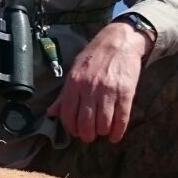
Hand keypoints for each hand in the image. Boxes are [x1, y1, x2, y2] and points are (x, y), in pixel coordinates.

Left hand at [47, 22, 149, 143]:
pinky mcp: (126, 93)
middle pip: (85, 123)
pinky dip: (117, 132)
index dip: (70, 128)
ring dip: (102, 133)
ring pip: (103, 124)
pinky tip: (115, 135)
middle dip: (86, 135)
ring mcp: (109, 91)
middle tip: (89, 135)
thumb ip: (64, 94)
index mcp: (74, 83)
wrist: (119, 41)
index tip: (75, 131)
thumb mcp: (74, 71)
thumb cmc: (94, 57)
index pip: (68, 114)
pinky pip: (121, 119)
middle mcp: (90, 88)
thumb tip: (51, 113)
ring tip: (102, 131)